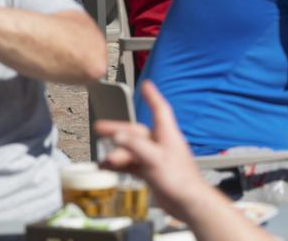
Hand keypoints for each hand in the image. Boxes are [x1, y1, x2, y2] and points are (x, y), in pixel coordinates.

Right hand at [95, 81, 206, 219]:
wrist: (187, 202)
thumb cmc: (179, 179)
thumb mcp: (155, 159)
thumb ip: (136, 147)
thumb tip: (119, 136)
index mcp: (167, 134)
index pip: (160, 110)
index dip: (153, 96)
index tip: (146, 85)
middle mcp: (161, 143)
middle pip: (137, 131)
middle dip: (118, 130)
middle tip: (99, 127)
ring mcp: (156, 158)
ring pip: (132, 150)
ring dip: (117, 153)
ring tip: (103, 159)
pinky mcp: (152, 171)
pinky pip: (132, 164)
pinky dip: (121, 165)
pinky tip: (110, 168)